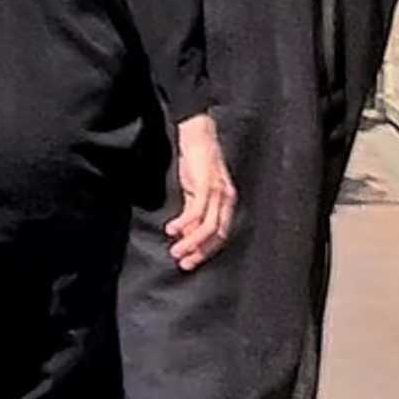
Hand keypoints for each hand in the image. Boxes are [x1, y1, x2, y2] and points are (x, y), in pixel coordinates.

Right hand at [166, 112, 235, 271]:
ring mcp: (218, 193)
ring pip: (208, 227)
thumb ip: (194, 214)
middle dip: (200, 252)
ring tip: (175, 251)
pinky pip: (197, 211)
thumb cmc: (196, 162)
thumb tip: (187, 236)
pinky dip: (184, 224)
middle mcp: (227, 200)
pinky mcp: (207, 185)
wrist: (197, 135)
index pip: (220, 235)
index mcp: (226, 203)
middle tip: (183, 263)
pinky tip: (171, 230)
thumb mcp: (195, 192)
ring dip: (191, 243)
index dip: (206, 252)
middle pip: (217, 235)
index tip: (190, 262)